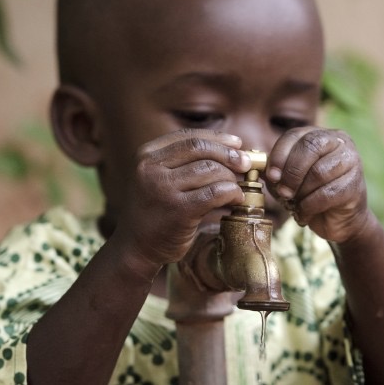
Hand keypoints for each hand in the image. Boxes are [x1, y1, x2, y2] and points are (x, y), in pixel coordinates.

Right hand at [113, 129, 251, 264]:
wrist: (137, 247)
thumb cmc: (156, 211)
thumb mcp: (160, 178)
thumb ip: (185, 162)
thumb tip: (232, 149)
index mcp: (146, 155)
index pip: (188, 137)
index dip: (217, 138)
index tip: (237, 144)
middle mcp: (151, 168)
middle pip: (200, 149)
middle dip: (229, 155)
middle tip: (246, 164)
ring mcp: (163, 189)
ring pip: (210, 170)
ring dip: (231, 178)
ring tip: (238, 187)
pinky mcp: (178, 210)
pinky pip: (215, 193)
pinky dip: (232, 193)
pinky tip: (236, 199)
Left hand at [265, 127, 369, 242]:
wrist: (337, 219)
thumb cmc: (310, 194)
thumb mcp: (287, 179)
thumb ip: (274, 170)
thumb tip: (253, 164)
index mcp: (319, 135)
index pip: (295, 135)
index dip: (279, 155)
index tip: (271, 176)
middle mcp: (339, 142)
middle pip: (310, 147)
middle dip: (291, 173)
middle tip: (283, 192)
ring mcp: (351, 161)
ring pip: (319, 172)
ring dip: (301, 192)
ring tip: (296, 204)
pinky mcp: (355, 184)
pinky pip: (327, 193)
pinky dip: (310, 206)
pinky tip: (305, 213)